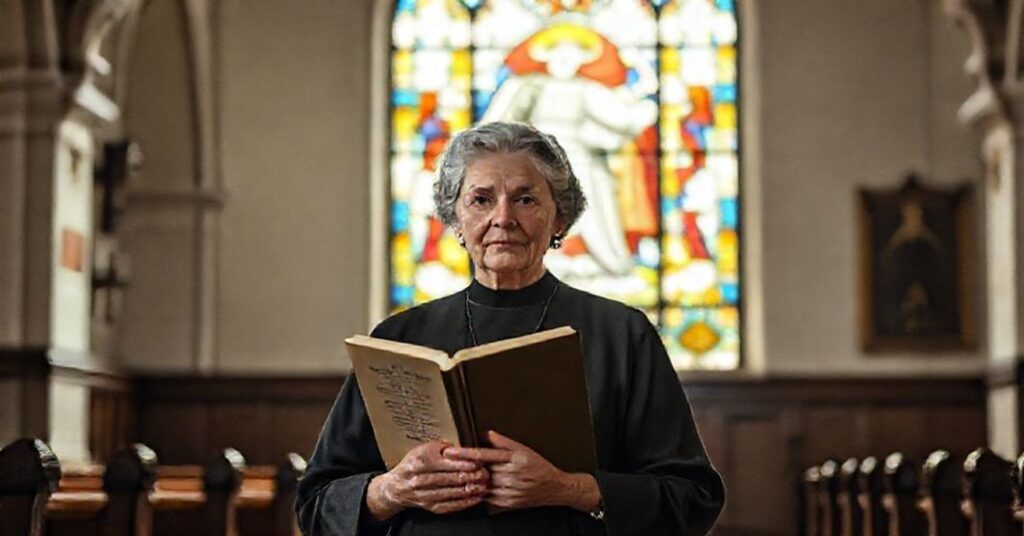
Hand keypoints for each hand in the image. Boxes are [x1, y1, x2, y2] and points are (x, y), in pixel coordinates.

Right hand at [366, 441, 489, 519]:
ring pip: (453, 492)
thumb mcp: (423, 449)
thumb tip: (462, 446)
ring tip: (484, 484)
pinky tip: (476, 497)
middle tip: (486, 473)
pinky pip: (451, 505)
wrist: (397, 487)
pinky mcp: (430, 506)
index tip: (479, 460)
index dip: (466, 462)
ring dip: (471, 489)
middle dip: (472, 476)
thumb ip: (442, 447)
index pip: (448, 461)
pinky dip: (465, 502)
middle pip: (452, 477)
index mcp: (421, 460)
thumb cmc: (414, 465)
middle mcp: (421, 478)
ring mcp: (425, 494)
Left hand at [444, 431, 600, 510]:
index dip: (465, 453)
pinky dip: (481, 491)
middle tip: (454, 462)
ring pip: (482, 485)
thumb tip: (484, 433)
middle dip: (467, 467)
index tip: (451, 452)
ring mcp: (509, 491)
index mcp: (514, 459)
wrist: (554, 488)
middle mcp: (511, 475)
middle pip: (480, 470)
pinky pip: (487, 497)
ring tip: (468, 475)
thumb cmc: (538, 466)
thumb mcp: (523, 448)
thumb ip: (502, 441)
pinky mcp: (507, 503)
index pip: (484, 455)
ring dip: (473, 480)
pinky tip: (481, 486)